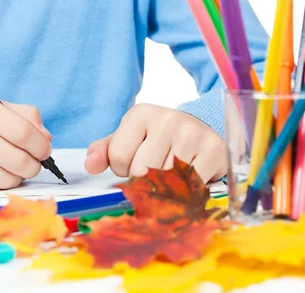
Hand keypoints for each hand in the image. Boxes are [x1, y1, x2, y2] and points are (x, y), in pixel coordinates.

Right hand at [0, 95, 51, 190]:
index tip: (44, 149)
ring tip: (12, 166)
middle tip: (33, 162)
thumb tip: (46, 139)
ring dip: (18, 176)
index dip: (41, 145)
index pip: (23, 131)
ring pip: (9, 178)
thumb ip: (24, 117)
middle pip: (20, 159)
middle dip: (34, 165)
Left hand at [85, 104, 226, 182]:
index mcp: (141, 113)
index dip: (124, 169)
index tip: (136, 160)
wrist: (201, 129)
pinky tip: (188, 178)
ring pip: (165, 182)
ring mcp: (192, 134)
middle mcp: (168, 119)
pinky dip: (186, 191)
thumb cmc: (157, 138)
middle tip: (156, 169)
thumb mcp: (128, 138)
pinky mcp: (213, 151)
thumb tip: (90, 166)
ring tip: (172, 172)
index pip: (119, 158)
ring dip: (166, 187)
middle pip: (141, 172)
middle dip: (144, 180)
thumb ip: (104, 151)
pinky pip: (190, 186)